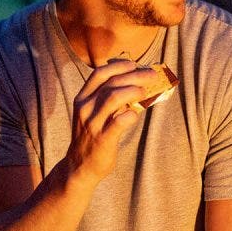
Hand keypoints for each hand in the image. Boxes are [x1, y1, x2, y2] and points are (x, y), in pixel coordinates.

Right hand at [67, 60, 160, 185]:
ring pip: (113, 97)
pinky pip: (119, 122)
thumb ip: (107, 100)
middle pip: (111, 83)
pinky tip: (136, 114)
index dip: (118, 66)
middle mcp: (85, 108)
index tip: (134, 64)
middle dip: (134, 75)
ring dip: (133, 90)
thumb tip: (135, 86)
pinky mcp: (102, 139)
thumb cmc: (91, 137)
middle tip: (151, 75)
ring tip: (145, 91)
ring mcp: (93, 124)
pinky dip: (131, 115)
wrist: (79, 166)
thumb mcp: (92, 114)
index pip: (99, 74)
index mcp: (82, 99)